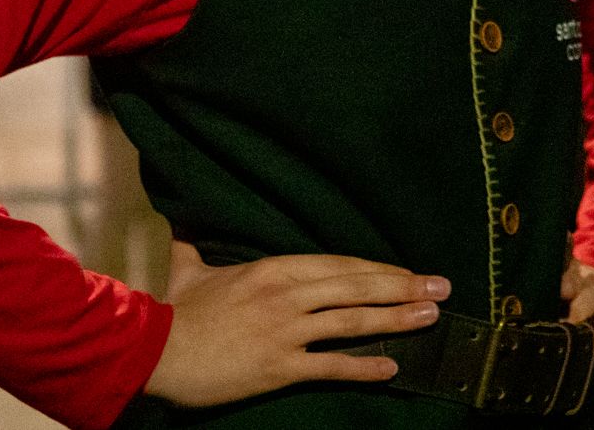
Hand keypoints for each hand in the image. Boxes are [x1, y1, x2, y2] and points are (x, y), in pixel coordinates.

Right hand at [145, 241, 446, 406]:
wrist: (152, 351)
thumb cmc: (172, 312)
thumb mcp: (189, 270)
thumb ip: (194, 247)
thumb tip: (182, 227)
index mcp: (275, 269)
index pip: (340, 264)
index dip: (377, 269)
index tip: (407, 271)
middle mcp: (288, 294)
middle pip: (357, 286)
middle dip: (403, 286)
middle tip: (440, 288)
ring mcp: (286, 330)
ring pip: (353, 320)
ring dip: (396, 318)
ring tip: (430, 317)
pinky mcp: (279, 365)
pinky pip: (331, 365)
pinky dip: (364, 366)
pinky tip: (391, 367)